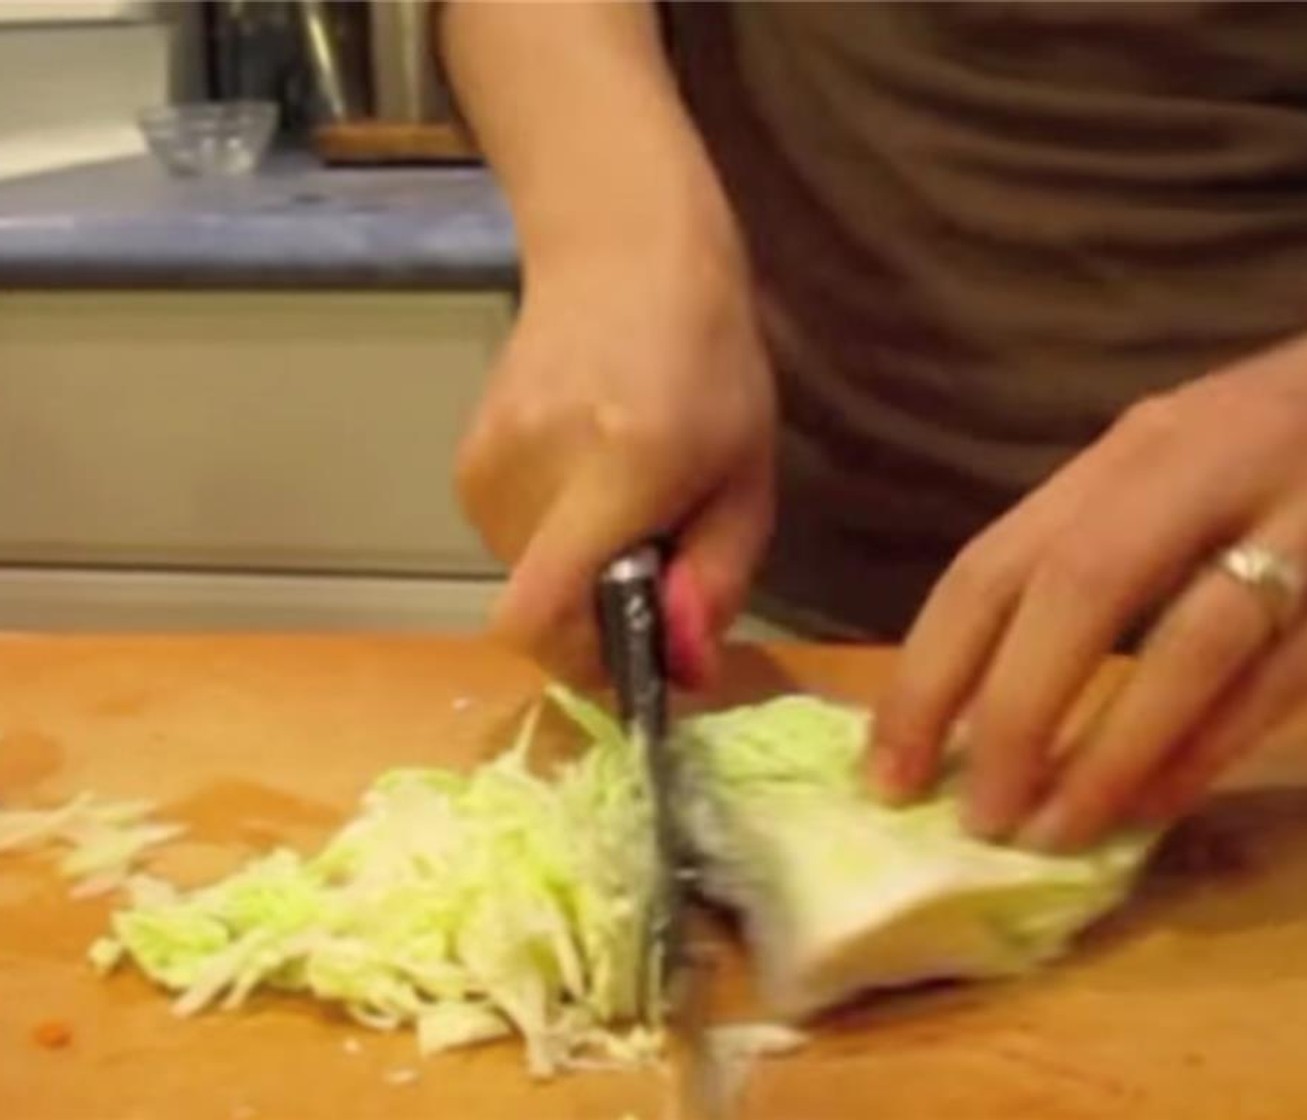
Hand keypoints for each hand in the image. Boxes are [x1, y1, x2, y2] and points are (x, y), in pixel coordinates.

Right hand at [456, 230, 774, 687]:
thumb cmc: (710, 363)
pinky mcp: (465, 460)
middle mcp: (537, 469)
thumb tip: (682, 670)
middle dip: (598, 611)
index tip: (634, 643)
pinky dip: (548, 536)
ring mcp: (488, 462)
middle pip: (539, 612)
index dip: (583, 661)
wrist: (621, 255)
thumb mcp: (748, 476)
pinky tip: (583, 474)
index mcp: (621, 469)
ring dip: (576, 568)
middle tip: (651, 550)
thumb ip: (718, 578)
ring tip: (620, 496)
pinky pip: (506, 542)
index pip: (538, 615)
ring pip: (523, 580)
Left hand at [867, 319, 1306, 850]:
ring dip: (1103, 756)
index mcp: (1128, 451)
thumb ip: (1082, 544)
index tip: (886, 766)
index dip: (929, 673)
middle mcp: (1201, 479)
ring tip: (1042, 833)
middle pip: (1077, 597)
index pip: (997, 564)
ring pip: (1184, 654)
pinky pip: (1273, 693)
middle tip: (965, 814)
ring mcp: (1299, 534)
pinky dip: (1200, 758)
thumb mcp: (1166, 455)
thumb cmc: (1276, 431)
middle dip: (1006, 717)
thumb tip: (981, 678)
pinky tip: (1145, 812)